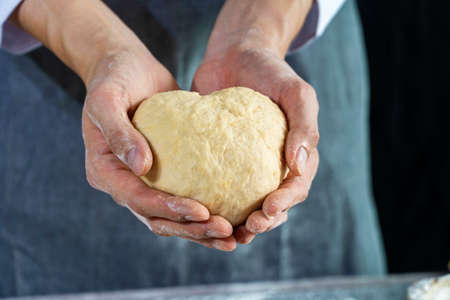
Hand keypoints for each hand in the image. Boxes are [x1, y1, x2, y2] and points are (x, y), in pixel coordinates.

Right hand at [12, 0, 235, 250]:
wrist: (126, 68)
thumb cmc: (114, 78)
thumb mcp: (107, 99)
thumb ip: (118, 131)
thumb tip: (141, 167)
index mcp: (105, 171)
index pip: (137, 199)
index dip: (168, 209)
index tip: (202, 211)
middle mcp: (123, 183)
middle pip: (156, 218)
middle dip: (191, 228)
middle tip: (225, 230)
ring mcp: (143, 182)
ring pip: (171, 217)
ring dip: (200, 229)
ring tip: (233, 234)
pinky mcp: (164, 175)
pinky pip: (183, 198)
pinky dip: (203, 212)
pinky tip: (231, 217)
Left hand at [192, 42, 319, 243]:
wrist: (235, 55)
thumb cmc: (271, 72)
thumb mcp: (297, 93)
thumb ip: (304, 127)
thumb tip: (300, 166)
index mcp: (296, 155)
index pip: (296, 188)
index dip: (285, 204)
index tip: (268, 209)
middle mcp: (271, 165)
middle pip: (273, 205)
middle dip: (263, 222)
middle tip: (246, 228)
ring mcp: (244, 166)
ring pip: (245, 204)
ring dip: (238, 223)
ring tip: (224, 232)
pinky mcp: (219, 160)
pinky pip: (216, 186)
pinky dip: (212, 202)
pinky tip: (198, 210)